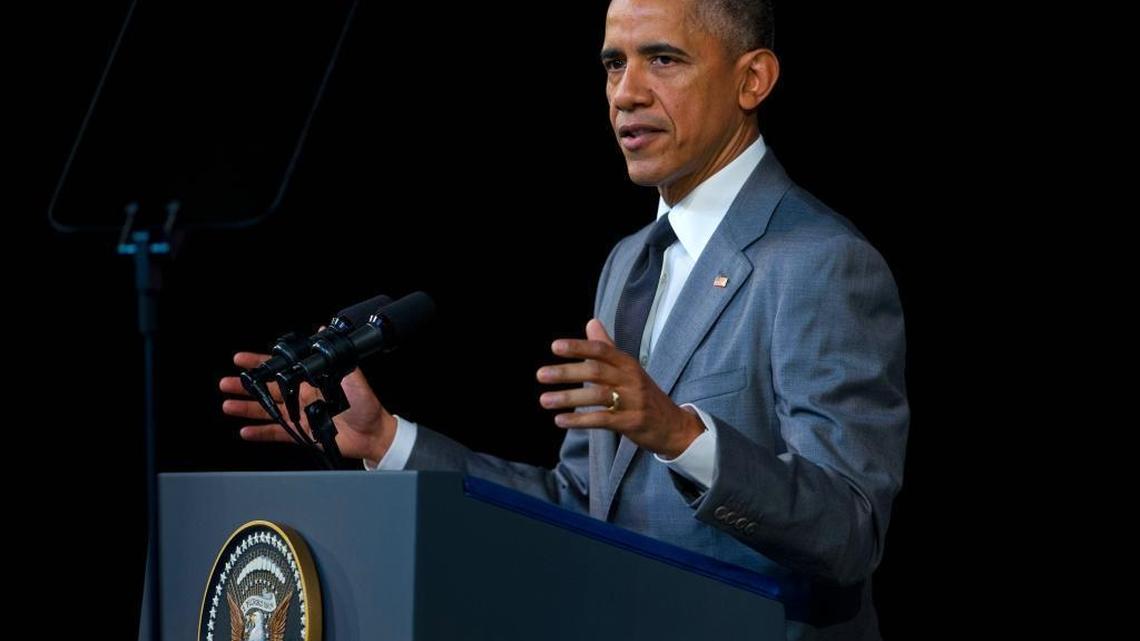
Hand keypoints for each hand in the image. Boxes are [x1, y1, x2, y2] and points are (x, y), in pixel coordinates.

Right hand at [219, 352, 396, 464]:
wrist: (373, 433)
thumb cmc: (366, 405)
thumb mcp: (353, 378)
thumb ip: (336, 359)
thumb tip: (323, 332)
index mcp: (312, 381)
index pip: (282, 369)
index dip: (260, 363)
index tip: (241, 359)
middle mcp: (302, 396)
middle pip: (268, 389)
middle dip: (246, 385)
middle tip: (226, 382)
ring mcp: (301, 416)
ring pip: (268, 411)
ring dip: (248, 408)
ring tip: (228, 404)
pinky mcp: (303, 434)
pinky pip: (278, 433)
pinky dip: (261, 433)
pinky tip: (245, 432)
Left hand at [536, 319, 703, 458]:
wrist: (673, 426)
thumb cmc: (644, 394)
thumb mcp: (629, 368)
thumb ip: (607, 347)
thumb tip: (590, 322)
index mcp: (628, 363)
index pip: (601, 350)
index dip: (578, 347)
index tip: (555, 347)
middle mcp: (631, 379)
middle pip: (596, 371)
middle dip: (567, 372)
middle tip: (541, 375)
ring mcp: (633, 401)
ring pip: (597, 396)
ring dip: (568, 398)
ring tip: (544, 400)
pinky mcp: (632, 423)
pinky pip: (602, 420)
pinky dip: (580, 420)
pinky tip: (560, 420)